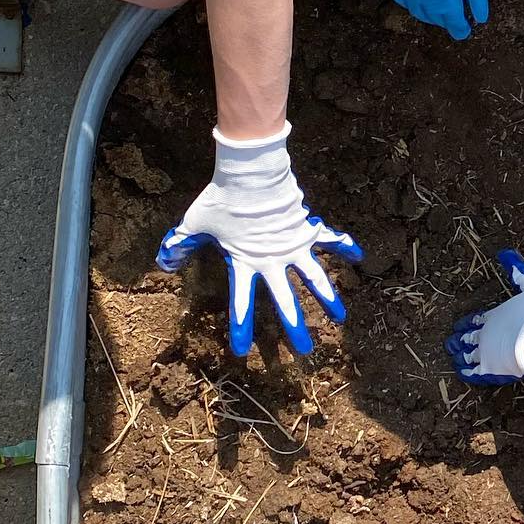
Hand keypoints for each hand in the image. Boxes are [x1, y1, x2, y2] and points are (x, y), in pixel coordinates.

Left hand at [157, 124, 361, 356]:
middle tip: (304, 351)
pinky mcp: (307, 229)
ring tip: (340, 317)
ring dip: (328, 298)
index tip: (243, 352)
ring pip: (315, 279)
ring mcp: (293, 246)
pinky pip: (330, 239)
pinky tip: (359, 256)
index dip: (241, 328)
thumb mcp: (195, 222)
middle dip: (295, 328)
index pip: (241, 303)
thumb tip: (164, 261)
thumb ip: (180, 244)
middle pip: (286, 302)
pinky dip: (344, 246)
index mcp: (245, 263)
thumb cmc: (221, 198)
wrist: (250, 172)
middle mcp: (272, 261)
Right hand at [380, 0, 488, 40]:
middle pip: (436, 20)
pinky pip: (404, 1)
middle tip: (454, 13)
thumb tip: (480, 19)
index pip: (454, 24)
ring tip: (439, 4)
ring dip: (430, 13)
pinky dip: (413, 2)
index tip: (464, 30)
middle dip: (447, 19)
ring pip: (419, 13)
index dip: (461, 30)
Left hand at [445, 249, 523, 384]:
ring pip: (467, 355)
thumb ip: (518, 272)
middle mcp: (484, 333)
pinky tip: (462, 373)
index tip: (459, 325)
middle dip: (460, 339)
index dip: (468, 323)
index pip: (476, 320)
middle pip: (468, 337)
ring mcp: (485, 352)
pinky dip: (467, 372)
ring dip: (460, 356)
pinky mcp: (489, 368)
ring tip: (453, 357)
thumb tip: (506, 253)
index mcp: (493, 315)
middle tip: (451, 341)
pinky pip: (475, 372)